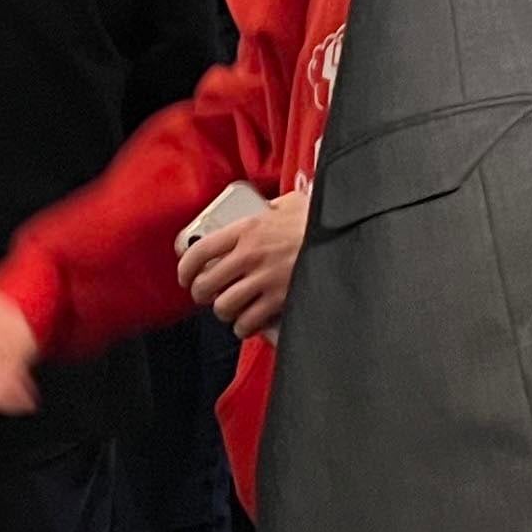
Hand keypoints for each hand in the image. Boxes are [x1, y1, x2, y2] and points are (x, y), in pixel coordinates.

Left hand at [178, 187, 309, 339]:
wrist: (345, 240)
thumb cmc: (318, 223)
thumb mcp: (291, 205)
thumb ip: (271, 207)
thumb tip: (264, 208)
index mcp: (247, 229)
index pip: (200, 251)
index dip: (186, 269)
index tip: (186, 276)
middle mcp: (250, 255)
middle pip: (206, 284)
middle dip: (202, 294)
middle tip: (207, 295)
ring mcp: (264, 279)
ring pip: (223, 306)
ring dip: (223, 312)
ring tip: (230, 309)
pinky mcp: (279, 300)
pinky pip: (247, 323)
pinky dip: (243, 327)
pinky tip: (247, 323)